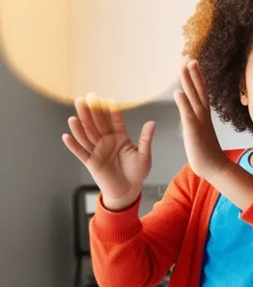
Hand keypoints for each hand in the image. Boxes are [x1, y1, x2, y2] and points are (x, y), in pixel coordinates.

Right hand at [62, 93, 154, 210]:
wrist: (128, 190)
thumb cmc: (137, 173)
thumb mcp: (144, 155)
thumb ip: (145, 139)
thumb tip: (152, 122)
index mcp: (120, 138)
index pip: (115, 122)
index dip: (112, 112)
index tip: (110, 100)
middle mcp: (107, 142)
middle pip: (97, 124)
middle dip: (92, 111)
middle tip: (87, 96)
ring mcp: (98, 151)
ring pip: (87, 135)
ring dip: (80, 125)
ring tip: (75, 113)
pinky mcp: (91, 162)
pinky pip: (80, 152)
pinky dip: (73, 145)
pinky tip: (66, 136)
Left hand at [174, 59, 228, 181]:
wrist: (214, 168)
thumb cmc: (206, 153)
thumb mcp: (197, 133)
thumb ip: (193, 122)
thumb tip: (189, 114)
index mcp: (202, 116)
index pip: (199, 92)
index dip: (196, 78)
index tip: (192, 63)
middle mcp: (202, 115)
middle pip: (198, 90)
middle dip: (193, 74)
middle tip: (189, 58)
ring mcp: (198, 122)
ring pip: (194, 97)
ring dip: (189, 81)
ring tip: (185, 66)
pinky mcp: (194, 131)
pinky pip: (188, 115)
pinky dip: (184, 103)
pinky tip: (179, 92)